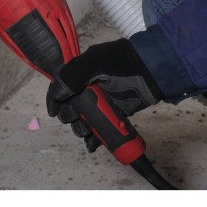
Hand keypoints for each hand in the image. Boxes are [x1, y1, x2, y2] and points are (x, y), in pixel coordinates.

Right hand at [46, 38, 161, 151]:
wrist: (152, 71)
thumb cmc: (123, 62)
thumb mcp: (95, 62)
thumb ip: (72, 76)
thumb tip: (56, 94)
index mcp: (80, 73)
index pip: (60, 88)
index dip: (54, 100)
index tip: (54, 112)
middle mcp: (87, 88)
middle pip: (69, 108)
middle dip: (69, 117)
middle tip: (78, 118)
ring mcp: (100, 102)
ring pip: (82, 121)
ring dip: (80, 130)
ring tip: (87, 132)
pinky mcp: (113, 114)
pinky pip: (99, 129)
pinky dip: (94, 139)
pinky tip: (94, 144)